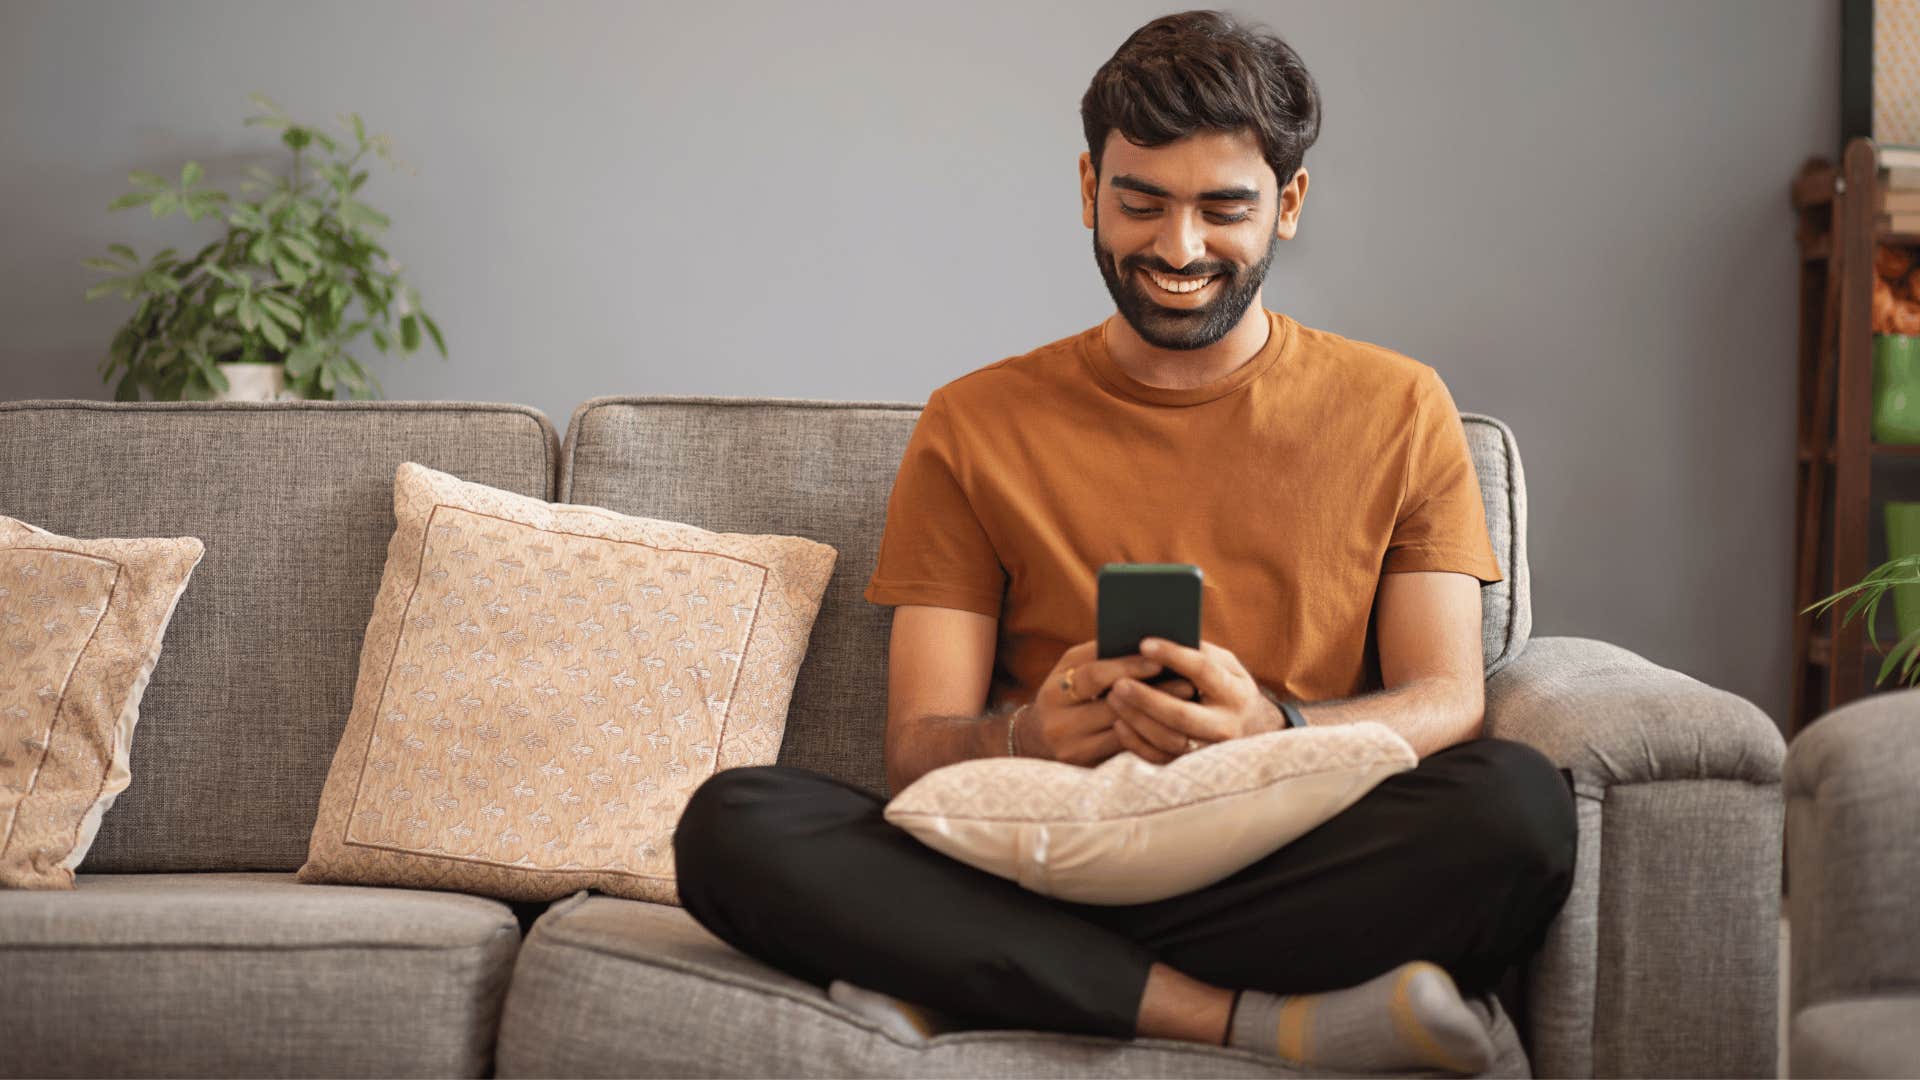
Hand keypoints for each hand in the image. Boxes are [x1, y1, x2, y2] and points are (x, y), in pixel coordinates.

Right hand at [1021, 640, 1194, 766]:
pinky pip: (1127, 750)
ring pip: (1125, 730)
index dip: (1128, 667)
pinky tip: (1173, 724)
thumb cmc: (1064, 694)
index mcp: (1055, 691)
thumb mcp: (1070, 670)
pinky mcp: (1088, 766)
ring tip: (1188, 703)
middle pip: (1113, 706)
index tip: (1161, 660)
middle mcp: (1060, 722)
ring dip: (1159, 715)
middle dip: (1154, 694)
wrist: (1036, 739)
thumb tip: (1142, 641)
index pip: (1095, 676)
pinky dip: (1151, 734)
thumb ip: (1098, 655)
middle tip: (1188, 684)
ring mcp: (1073, 748)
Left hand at [1106, 638, 1283, 764]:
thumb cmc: (1226, 684)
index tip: (1144, 643)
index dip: (1173, 656)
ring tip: (1113, 698)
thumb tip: (1159, 640)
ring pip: (1168, 739)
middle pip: (1181, 714)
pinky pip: (1160, 758)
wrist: (1250, 728)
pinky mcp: (1192, 765)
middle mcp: (1225, 725)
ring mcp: (1209, 750)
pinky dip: (1136, 742)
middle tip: (1117, 682)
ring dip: (1137, 718)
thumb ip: (1199, 652)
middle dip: (1147, 698)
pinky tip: (1119, 723)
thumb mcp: (1225, 664)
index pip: (1203, 670)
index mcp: (1236, 692)